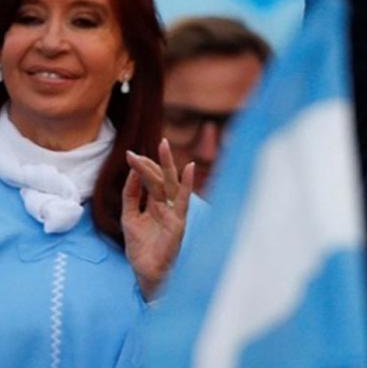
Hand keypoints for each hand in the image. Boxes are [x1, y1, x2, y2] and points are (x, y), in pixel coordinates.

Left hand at [123, 139, 194, 300]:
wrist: (147, 272)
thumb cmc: (142, 248)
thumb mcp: (130, 218)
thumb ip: (132, 196)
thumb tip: (132, 174)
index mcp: (155, 205)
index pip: (151, 181)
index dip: (142, 167)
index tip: (130, 154)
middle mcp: (166, 206)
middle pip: (162, 178)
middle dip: (157, 160)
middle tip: (157, 142)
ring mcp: (174, 212)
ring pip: (169, 184)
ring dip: (166, 165)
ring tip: (163, 145)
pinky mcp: (179, 222)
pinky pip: (183, 200)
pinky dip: (187, 184)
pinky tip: (189, 168)